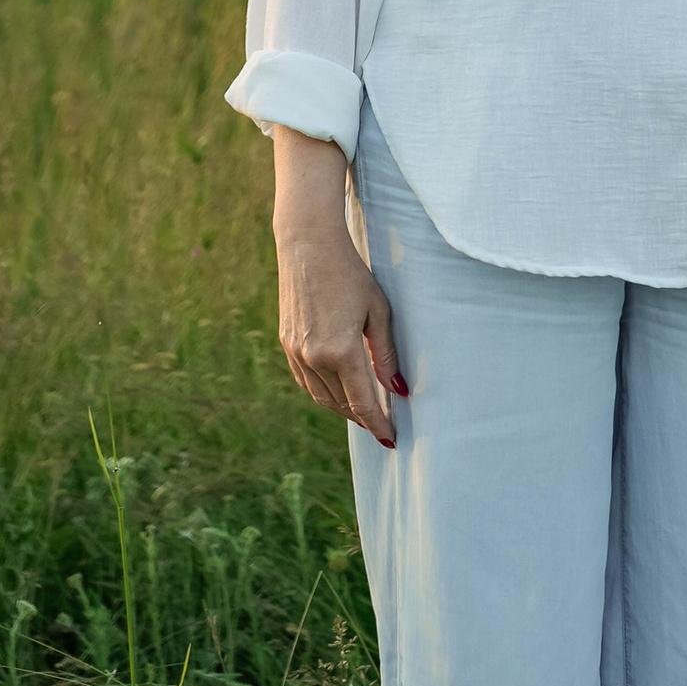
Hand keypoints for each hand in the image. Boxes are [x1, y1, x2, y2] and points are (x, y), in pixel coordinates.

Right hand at [270, 126, 404, 443]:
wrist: (308, 246)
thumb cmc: (351, 274)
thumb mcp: (378, 311)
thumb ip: (386, 354)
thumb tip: (400, 390)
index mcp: (340, 351)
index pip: (362, 402)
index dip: (377, 423)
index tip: (392, 438)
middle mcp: (314, 358)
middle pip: (341, 404)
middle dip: (362, 418)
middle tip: (382, 425)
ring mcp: (296, 354)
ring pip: (321, 397)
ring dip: (342, 408)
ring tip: (363, 411)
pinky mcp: (286, 346)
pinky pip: (306, 382)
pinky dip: (324, 393)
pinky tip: (338, 391)